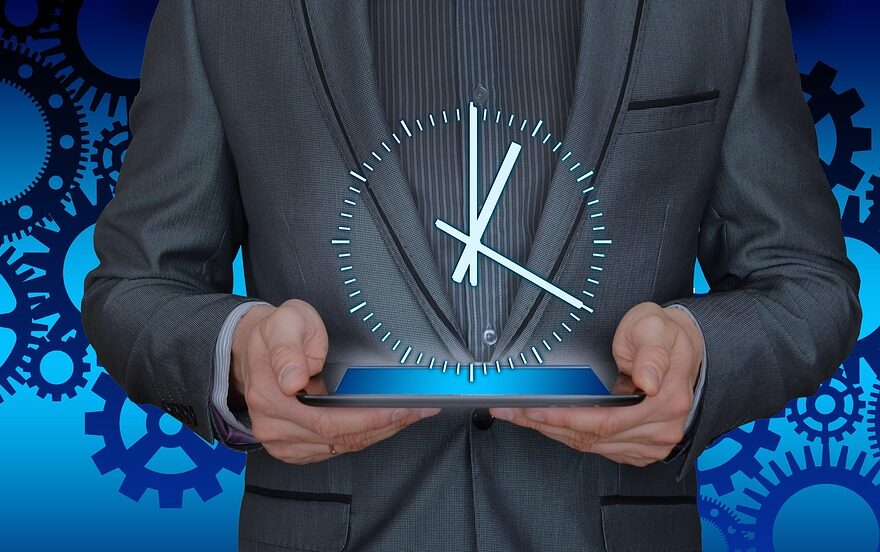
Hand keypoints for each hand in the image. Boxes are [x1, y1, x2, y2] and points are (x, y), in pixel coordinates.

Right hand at [229, 298, 438, 463]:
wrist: (255, 348)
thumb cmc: (276, 333)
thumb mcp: (284, 322)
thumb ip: (288, 348)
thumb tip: (292, 379)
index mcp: (270, 395)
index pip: (328, 420)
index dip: (370, 418)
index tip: (401, 408)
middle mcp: (274, 425)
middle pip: (341, 438)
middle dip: (386, 425)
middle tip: (420, 409)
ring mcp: (282, 441)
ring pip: (342, 447)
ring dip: (380, 432)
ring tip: (410, 414)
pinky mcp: (293, 448)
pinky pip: (335, 450)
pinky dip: (364, 437)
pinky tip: (385, 423)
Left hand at [490, 302, 702, 466]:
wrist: (684, 346)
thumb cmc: (666, 335)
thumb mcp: (656, 327)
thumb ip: (652, 353)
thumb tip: (649, 380)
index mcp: (665, 401)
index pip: (604, 421)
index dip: (563, 418)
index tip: (533, 410)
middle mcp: (661, 428)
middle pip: (591, 437)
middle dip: (544, 423)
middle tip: (511, 410)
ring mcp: (652, 442)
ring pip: (591, 445)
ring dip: (552, 431)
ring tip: (519, 415)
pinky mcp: (641, 447)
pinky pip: (599, 448)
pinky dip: (570, 436)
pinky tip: (547, 423)